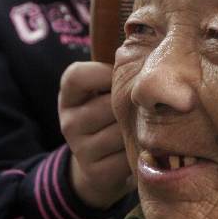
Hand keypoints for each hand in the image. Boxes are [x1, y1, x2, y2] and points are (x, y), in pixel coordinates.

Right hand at [58, 61, 136, 208]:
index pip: (77, 76)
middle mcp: (68, 121)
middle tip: (146, 105)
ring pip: (122, 129)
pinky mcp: (97, 172)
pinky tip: (142, 146)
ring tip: (144, 125)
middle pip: (110, 104)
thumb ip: (117, 72)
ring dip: (140, 128)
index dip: (104, 74)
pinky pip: (129, 154)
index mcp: (68, 96)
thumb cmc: (111, 116)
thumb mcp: (104, 91)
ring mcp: (80, 149)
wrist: (100, 167)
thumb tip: (149, 47)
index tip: (121, 78)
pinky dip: (141, 149)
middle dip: (132, 105)